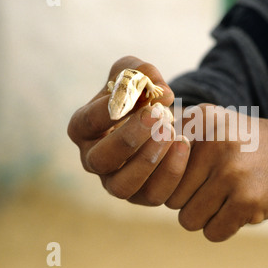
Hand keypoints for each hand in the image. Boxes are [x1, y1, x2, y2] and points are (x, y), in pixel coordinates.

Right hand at [67, 56, 190, 204]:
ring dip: (148, 160)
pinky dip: (170, 172)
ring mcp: (115, 181)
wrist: (157, 119)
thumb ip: (142, 72)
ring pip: (122, 186)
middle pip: (100, 160)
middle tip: (156, 115)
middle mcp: (94, 159)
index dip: (106, 110)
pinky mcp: (140, 195)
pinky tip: (184, 144)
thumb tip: (163, 93)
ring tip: (170, 131)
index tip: (131, 95)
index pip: (85, 123)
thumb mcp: (136, 73)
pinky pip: (153, 195)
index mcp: (84, 128)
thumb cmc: (138, 94)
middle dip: (128, 139)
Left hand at [163, 104, 267, 241]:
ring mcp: (232, 173)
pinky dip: (220, 227)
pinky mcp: (248, 200)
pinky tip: (235, 209)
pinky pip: (213, 232)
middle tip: (208, 187)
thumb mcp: (212, 120)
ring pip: (188, 219)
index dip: (166, 178)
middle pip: (170, 197)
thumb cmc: (241, 142)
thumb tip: (140, 154)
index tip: (184, 176)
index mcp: (201, 122)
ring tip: (221, 198)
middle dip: (185, 199)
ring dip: (202, 216)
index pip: (157, 164)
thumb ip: (176, 129)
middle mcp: (214, 145)